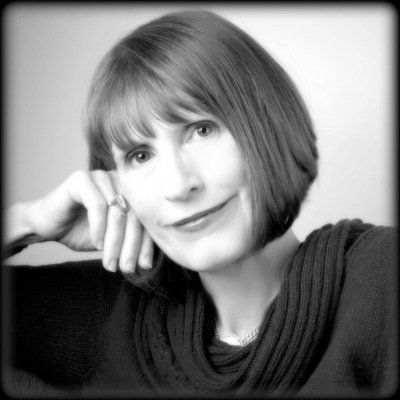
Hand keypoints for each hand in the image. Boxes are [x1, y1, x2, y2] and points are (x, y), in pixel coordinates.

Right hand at [22, 170, 152, 271]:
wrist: (47, 225)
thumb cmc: (81, 231)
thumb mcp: (112, 240)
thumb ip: (131, 242)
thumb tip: (149, 264)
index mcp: (132, 193)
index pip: (146, 218)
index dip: (146, 243)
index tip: (144, 266)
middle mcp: (120, 181)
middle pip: (135, 215)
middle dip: (131, 245)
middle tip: (126, 268)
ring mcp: (102, 177)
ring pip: (118, 212)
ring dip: (115, 241)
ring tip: (110, 262)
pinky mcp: (82, 179)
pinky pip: (97, 205)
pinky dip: (99, 228)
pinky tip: (97, 244)